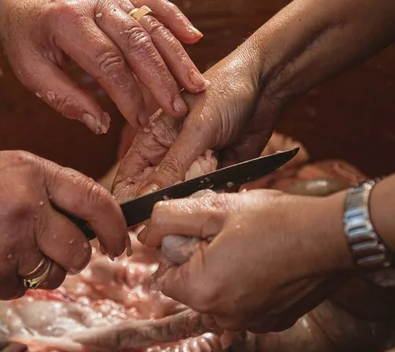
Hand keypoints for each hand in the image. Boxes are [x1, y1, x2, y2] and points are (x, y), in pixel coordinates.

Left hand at [0, 0, 207, 132]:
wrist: (23, 0)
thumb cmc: (28, 39)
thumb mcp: (32, 72)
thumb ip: (65, 98)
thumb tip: (101, 125)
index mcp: (68, 22)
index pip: (108, 63)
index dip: (128, 95)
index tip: (140, 122)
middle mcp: (95, 3)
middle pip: (138, 43)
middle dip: (162, 80)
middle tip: (178, 109)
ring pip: (153, 25)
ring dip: (177, 57)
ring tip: (196, 86)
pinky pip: (155, 1)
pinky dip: (176, 19)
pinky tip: (194, 39)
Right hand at [0, 150, 127, 299]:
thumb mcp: (4, 166)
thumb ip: (45, 186)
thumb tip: (84, 213)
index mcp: (34, 173)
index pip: (95, 199)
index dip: (116, 225)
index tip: (120, 243)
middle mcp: (29, 205)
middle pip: (79, 249)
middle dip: (75, 258)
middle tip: (61, 254)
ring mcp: (11, 240)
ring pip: (54, 274)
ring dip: (40, 271)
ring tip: (11, 252)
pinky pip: (20, 289)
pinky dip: (8, 282)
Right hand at [113, 44, 282, 200]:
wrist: (267, 87)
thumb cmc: (225, 93)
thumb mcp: (195, 130)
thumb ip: (171, 166)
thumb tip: (145, 199)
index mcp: (152, 141)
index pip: (129, 178)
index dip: (127, 200)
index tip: (135, 223)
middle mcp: (168, 157)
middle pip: (156, 194)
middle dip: (164, 207)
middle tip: (174, 217)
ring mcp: (193, 168)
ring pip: (184, 199)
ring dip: (193, 203)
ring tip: (204, 197)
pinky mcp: (218, 175)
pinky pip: (210, 196)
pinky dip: (215, 198)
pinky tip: (223, 192)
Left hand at [139, 190, 353, 332]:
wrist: (332, 237)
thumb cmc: (276, 220)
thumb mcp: (214, 206)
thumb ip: (169, 217)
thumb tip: (146, 231)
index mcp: (201, 290)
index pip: (164, 274)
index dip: (177, 248)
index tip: (201, 232)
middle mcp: (221, 316)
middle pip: (189, 287)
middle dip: (199, 261)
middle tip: (227, 235)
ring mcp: (248, 323)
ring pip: (216, 296)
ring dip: (222, 273)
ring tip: (248, 247)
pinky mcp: (270, 322)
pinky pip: (242, 305)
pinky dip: (245, 286)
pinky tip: (264, 263)